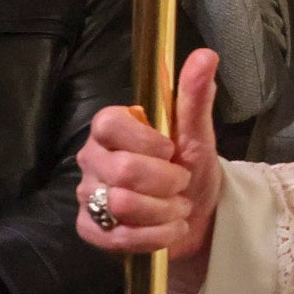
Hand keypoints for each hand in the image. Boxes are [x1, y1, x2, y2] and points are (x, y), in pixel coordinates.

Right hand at [75, 47, 222, 261]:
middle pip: (123, 170)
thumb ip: (194, 96)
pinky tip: (167, 231)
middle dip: (166, 182)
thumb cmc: (190, 168)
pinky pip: (116, 237)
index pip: (109, 123)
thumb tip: (206, 55)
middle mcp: (92, 158)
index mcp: (112, 128)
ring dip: (164, 211)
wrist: (197, 215)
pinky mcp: (90, 228)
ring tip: (178, 208)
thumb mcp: (197, 133)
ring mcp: (88, 194)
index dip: (147, 142)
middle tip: (181, 184)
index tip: (170, 150)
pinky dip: (153, 238)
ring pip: (122, 205)